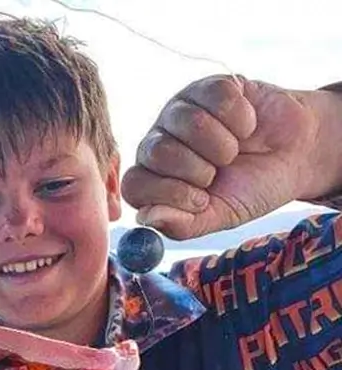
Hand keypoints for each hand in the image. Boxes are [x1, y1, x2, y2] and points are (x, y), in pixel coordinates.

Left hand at [122, 75, 320, 239]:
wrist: (293, 157)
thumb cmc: (249, 189)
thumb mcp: (218, 217)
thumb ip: (182, 225)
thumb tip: (145, 218)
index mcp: (153, 179)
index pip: (134, 185)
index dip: (168, 194)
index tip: (200, 200)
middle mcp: (158, 143)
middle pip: (157, 151)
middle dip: (198, 169)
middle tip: (218, 172)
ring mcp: (181, 111)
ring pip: (190, 121)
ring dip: (222, 144)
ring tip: (233, 151)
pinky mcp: (209, 86)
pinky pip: (220, 97)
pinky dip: (242, 119)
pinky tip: (246, 126)